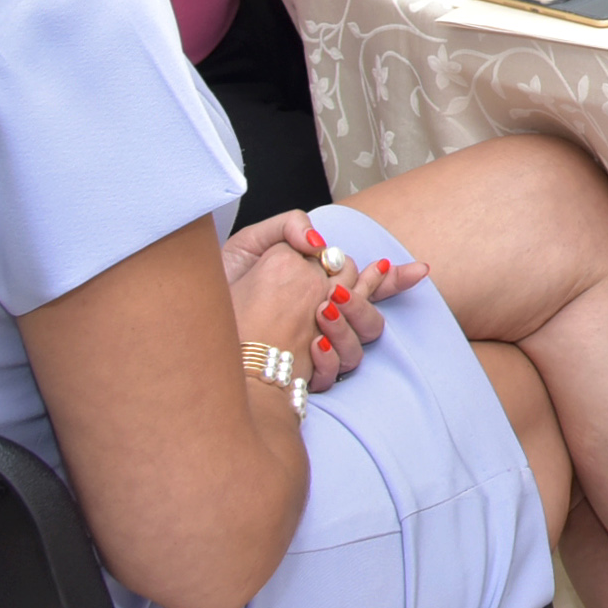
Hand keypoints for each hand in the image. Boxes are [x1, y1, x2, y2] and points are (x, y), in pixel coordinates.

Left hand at [225, 215, 428, 393]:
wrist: (188, 334)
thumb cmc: (218, 291)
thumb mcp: (250, 246)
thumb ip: (288, 228)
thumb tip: (321, 242)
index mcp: (316, 293)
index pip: (366, 286)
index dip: (395, 279)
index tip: (419, 270)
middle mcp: (322, 325)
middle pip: (371, 320)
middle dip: (362, 303)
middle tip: (335, 294)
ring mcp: (314, 355)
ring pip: (357, 348)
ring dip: (346, 327)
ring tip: (320, 313)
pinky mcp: (300, 380)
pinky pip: (330, 374)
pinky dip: (326, 358)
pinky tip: (312, 345)